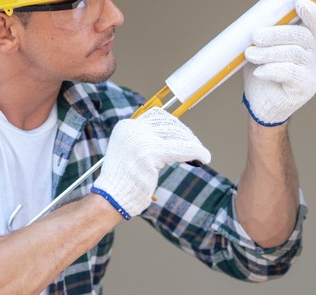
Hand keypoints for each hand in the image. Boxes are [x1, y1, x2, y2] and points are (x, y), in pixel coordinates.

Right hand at [92, 108, 210, 218]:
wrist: (112, 199)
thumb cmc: (125, 182)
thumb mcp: (132, 154)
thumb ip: (148, 142)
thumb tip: (176, 137)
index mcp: (126, 127)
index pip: (158, 117)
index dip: (176, 125)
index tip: (186, 136)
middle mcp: (132, 129)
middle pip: (169, 124)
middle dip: (186, 135)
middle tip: (196, 148)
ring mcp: (140, 140)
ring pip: (177, 135)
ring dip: (192, 144)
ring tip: (201, 155)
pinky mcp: (150, 153)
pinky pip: (181, 149)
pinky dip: (195, 152)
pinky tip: (204, 158)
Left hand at [242, 0, 315, 125]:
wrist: (261, 104)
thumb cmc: (261, 73)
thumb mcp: (259, 49)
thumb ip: (261, 35)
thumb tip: (250, 21)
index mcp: (303, 39)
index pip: (315, 22)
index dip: (311, 12)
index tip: (299, 3)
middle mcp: (312, 53)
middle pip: (302, 35)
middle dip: (277, 33)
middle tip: (255, 37)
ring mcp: (312, 70)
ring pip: (294, 54)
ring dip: (269, 52)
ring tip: (250, 54)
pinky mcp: (306, 86)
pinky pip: (292, 73)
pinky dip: (272, 69)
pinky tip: (259, 72)